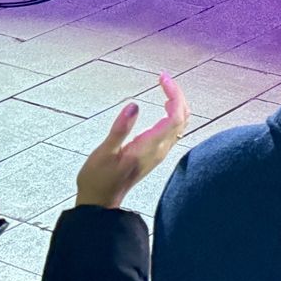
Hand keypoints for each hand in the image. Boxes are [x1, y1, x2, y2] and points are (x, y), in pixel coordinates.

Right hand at [75, 73, 189, 208]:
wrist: (100, 202)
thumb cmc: (98, 178)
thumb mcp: (104, 153)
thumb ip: (120, 130)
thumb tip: (134, 106)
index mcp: (149, 147)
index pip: (175, 117)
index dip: (174, 95)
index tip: (162, 79)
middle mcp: (160, 149)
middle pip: (183, 117)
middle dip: (178, 94)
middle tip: (163, 78)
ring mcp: (160, 152)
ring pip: (181, 124)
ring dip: (178, 103)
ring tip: (165, 87)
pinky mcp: (156, 154)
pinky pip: (174, 130)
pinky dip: (174, 113)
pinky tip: (164, 106)